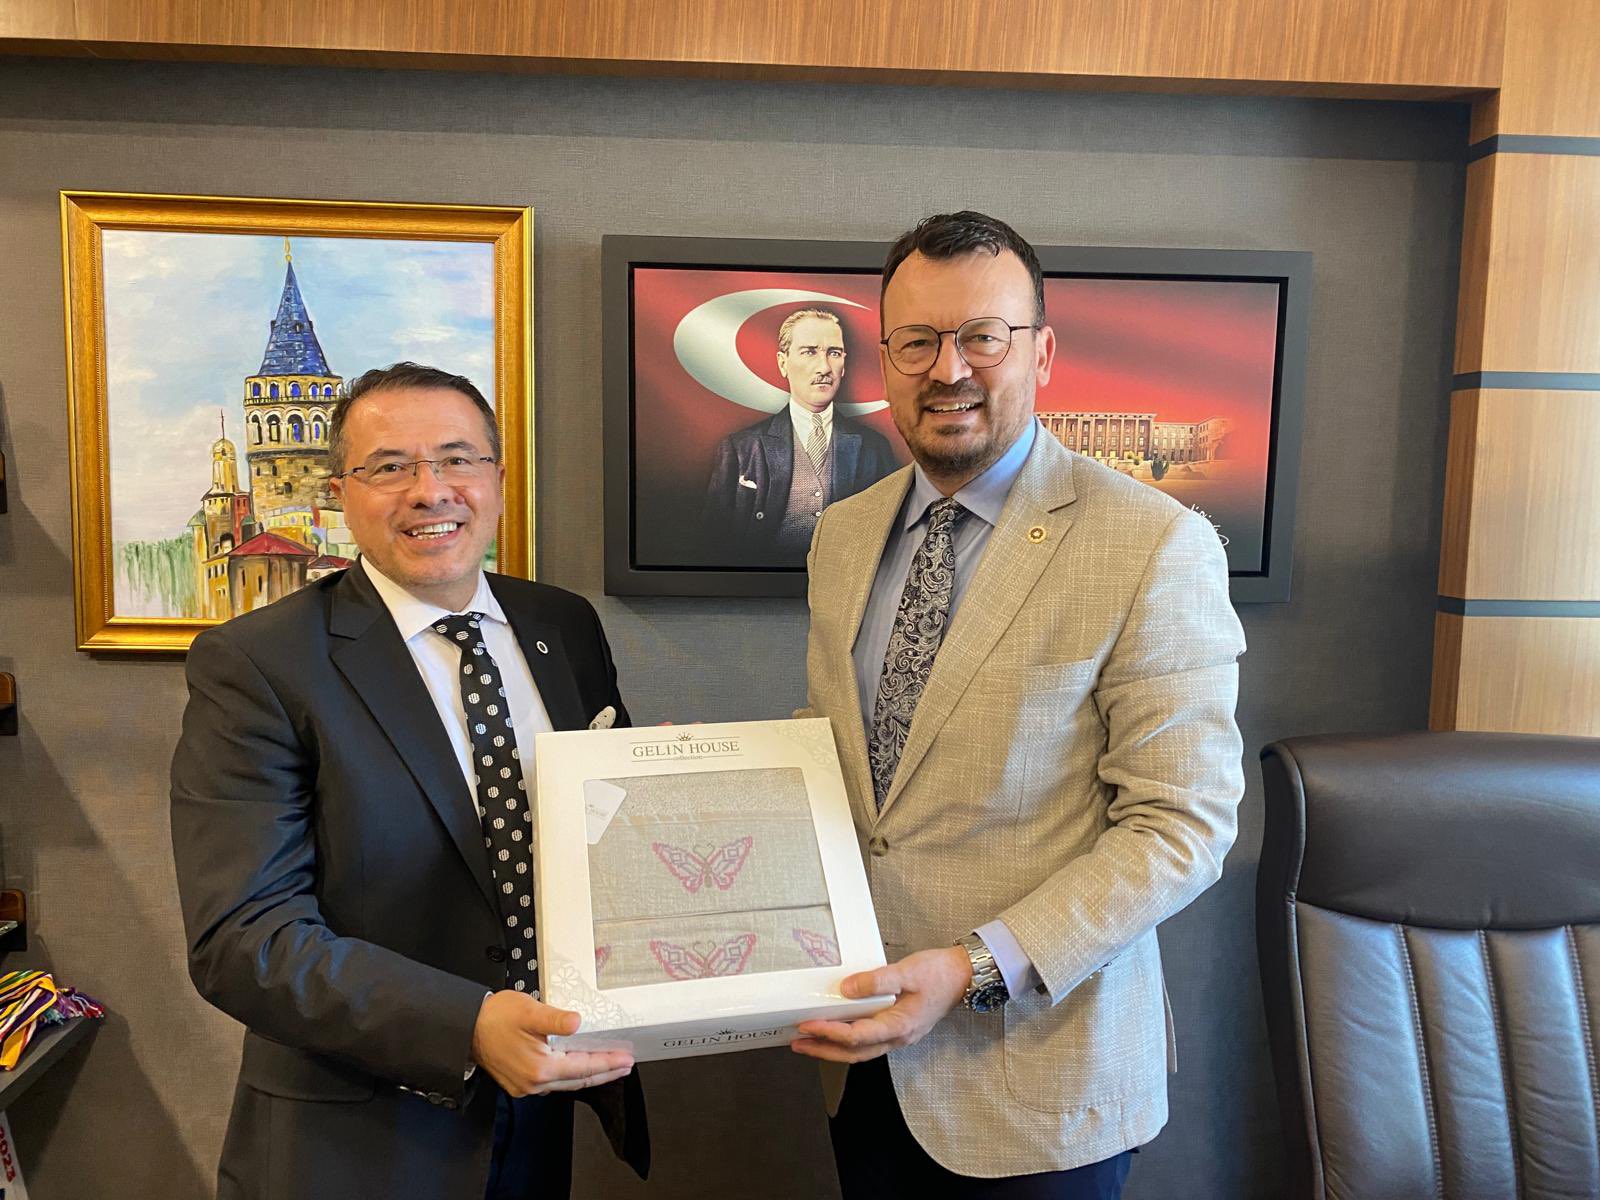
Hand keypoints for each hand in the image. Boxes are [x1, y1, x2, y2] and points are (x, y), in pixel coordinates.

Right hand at [470, 990, 633, 1096]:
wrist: (466, 1027)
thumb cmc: (494, 1018)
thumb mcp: (529, 1011)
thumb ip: (555, 1019)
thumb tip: (577, 1022)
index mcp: (540, 1068)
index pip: (584, 1067)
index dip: (607, 1062)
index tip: (626, 1059)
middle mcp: (534, 1082)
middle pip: (579, 1079)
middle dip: (604, 1072)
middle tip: (624, 1065)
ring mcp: (526, 1085)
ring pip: (566, 1083)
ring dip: (588, 1074)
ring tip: (606, 1065)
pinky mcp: (520, 1082)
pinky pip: (552, 1082)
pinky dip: (569, 1074)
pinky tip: (576, 1066)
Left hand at [790, 946, 971, 1063]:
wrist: (965, 976)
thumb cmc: (940, 973)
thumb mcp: (906, 971)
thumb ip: (875, 981)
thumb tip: (847, 989)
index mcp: (899, 1025)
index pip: (856, 1036)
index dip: (829, 1032)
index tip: (808, 1025)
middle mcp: (899, 1037)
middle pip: (854, 1053)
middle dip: (824, 1050)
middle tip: (799, 1044)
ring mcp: (900, 1036)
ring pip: (861, 1051)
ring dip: (834, 1048)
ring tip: (811, 1041)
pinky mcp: (900, 1028)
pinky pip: (870, 1042)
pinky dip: (849, 1041)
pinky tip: (839, 1031)